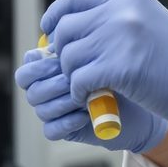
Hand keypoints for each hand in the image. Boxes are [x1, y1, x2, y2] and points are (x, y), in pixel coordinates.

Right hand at [13, 50, 167, 152]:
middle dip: (51, 83)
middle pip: (31, 88)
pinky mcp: (63, 130)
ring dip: (62, 102)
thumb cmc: (119, 68)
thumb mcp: (101, 49)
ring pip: (40, 109)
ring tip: (85, 96)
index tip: (61, 60)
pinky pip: (51, 130)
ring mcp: (53, 110)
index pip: (28, 66)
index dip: (39, 65)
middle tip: (71, 80)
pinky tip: (84, 115)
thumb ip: (79, 41)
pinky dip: (66, 122)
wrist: (139, 97)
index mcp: (48, 67)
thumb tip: (58, 36)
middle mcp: (46, 88)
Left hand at [41, 0, 167, 126]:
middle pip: (66, 28)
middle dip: (62, 52)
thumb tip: (69, 22)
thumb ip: (113, 15)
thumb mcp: (146, 20)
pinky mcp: (120, 67)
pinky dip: (79, 91)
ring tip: (85, 86)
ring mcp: (120, 38)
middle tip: (72, 68)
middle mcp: (121, 11)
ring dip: (72, 75)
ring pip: (69, 56)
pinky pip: (79, 79)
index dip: (55, 15)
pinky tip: (90, 96)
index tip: (49, 32)